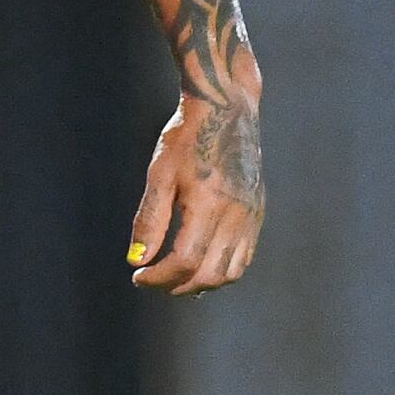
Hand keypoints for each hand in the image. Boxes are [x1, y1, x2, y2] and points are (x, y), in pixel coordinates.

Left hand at [124, 79, 263, 293]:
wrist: (226, 109)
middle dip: (176, 285)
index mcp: (208, 203)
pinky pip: (243, 256)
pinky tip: (199, 264)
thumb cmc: (186, 138)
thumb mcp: (159, 174)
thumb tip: (137, 260)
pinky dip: (221, 270)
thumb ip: (149, 219)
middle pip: (208, 274)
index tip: (138, 276)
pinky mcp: (257, 212)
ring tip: (174, 279)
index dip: (159, 277)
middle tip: (152, 280)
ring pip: (230, 272)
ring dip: (201, 284)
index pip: (184, 261)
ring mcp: (250, 215)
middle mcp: (235, 214)